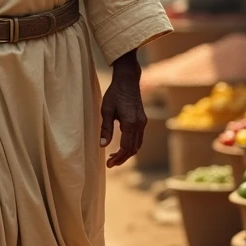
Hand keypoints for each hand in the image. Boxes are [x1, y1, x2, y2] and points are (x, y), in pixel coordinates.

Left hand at [101, 49, 146, 167]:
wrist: (128, 80)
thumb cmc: (115, 93)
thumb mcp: (106, 110)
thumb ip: (105, 128)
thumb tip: (103, 145)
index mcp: (131, 123)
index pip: (126, 147)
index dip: (118, 158)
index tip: (108, 164)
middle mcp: (140, 124)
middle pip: (133, 149)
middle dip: (122, 158)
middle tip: (110, 164)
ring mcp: (143, 122)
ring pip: (138, 145)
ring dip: (127, 153)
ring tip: (114, 157)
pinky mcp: (142, 120)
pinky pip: (139, 138)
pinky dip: (131, 146)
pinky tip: (121, 147)